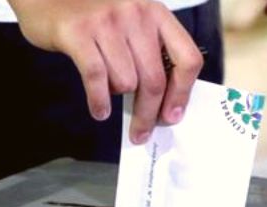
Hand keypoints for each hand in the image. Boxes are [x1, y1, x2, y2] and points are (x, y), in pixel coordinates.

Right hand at [9, 0, 202, 143]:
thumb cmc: (91, 14)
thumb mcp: (130, 22)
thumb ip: (149, 52)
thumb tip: (163, 102)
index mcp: (156, 13)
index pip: (187, 58)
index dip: (182, 93)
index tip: (171, 115)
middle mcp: (136, 14)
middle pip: (155, 79)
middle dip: (148, 113)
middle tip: (140, 132)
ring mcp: (107, 22)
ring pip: (127, 82)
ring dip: (117, 96)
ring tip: (108, 93)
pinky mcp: (79, 33)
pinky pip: (97, 78)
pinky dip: (99, 101)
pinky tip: (99, 110)